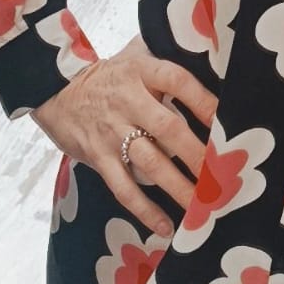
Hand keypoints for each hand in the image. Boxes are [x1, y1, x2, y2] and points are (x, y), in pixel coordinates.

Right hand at [32, 35, 218, 236]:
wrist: (56, 89)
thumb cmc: (110, 76)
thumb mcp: (135, 57)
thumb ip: (167, 63)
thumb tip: (212, 59)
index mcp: (142, 71)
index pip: (178, 81)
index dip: (203, 101)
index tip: (226, 121)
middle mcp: (128, 101)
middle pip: (169, 128)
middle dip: (198, 154)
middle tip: (223, 175)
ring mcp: (112, 132)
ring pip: (150, 163)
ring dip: (179, 186)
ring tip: (203, 206)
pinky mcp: (98, 157)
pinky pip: (123, 187)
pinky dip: (145, 209)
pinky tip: (166, 225)